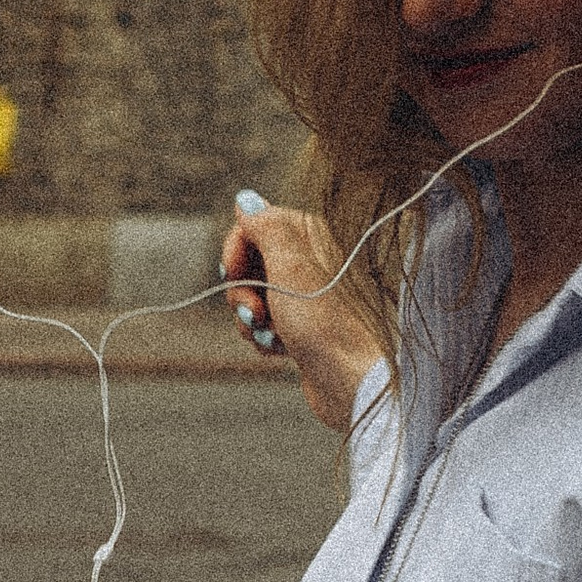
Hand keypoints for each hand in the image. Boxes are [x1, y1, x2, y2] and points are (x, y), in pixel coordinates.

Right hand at [222, 196, 377, 432]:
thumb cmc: (325, 325)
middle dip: (241, 290)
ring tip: (269, 334)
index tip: (233, 275)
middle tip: (254, 312)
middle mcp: (309, 260)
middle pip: (248, 262)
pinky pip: (264, 322)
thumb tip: (246, 199)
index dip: (235, 251)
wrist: (349, 381)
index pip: (252, 226)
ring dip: (250, 318)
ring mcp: (304, 294)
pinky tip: (278, 349)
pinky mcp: (302, 324)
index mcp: (309, 235)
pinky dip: (263, 335)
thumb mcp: (289, 267)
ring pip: (253, 295)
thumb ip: (266, 227)